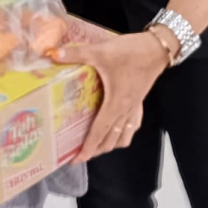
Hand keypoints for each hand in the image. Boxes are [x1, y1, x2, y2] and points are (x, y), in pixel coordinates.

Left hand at [50, 32, 168, 160]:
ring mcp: (135, 107)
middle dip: (96, 150)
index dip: (87, 148)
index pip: (99, 132)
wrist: (157, 48)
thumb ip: (75, 54)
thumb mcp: (100, 51)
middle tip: (80, 154)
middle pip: (111, 139)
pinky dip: (125, 132)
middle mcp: (126, 110)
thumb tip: (51, 54)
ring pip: (124, 135)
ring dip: (111, 144)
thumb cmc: (131, 52)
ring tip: (97, 146)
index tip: (76, 160)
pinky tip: (119, 130)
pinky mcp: (139, 100)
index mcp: (115, 104)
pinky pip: (133, 124)